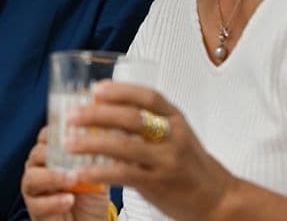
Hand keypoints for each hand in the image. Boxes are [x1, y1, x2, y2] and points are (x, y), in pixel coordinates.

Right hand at [21, 126, 111, 220]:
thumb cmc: (89, 198)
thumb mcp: (97, 173)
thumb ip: (97, 154)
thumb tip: (108, 132)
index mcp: (51, 154)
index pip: (47, 135)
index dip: (57, 130)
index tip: (73, 131)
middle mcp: (39, 168)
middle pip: (37, 153)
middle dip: (55, 153)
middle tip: (74, 158)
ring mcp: (34, 189)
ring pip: (32, 177)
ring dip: (53, 177)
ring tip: (72, 180)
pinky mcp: (35, 209)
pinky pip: (37, 203)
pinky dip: (54, 201)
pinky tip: (69, 200)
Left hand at [65, 81, 237, 219]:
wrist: (218, 198)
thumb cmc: (189, 164)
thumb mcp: (176, 134)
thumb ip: (148, 121)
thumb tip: (103, 107)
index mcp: (176, 119)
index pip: (149, 96)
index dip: (121, 91)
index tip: (96, 89)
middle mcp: (173, 137)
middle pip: (131, 118)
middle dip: (98, 114)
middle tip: (72, 115)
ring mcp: (166, 161)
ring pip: (124, 147)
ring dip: (91, 143)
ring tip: (68, 142)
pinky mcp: (158, 184)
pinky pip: (123, 175)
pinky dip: (98, 173)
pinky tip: (80, 172)